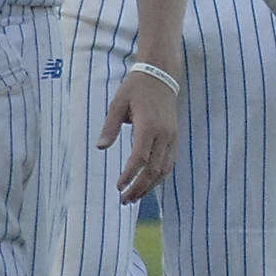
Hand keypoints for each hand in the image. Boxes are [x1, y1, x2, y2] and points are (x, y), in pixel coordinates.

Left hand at [97, 69, 178, 205]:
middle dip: (139, 187)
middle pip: (154, 169)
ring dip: (149, 187)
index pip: (140, 158)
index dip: (129, 175)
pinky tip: (147, 185)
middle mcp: (163, 134)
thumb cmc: (136, 88)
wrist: (161, 75)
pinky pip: (169, 163)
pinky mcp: (175, 138)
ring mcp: (172, 137)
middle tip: (124, 200)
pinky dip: (159, 178)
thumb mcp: (118, 103)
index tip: (118, 187)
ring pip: (164, 170)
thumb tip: (100, 147)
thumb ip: (110, 126)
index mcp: (148, 125)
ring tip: (134, 197)